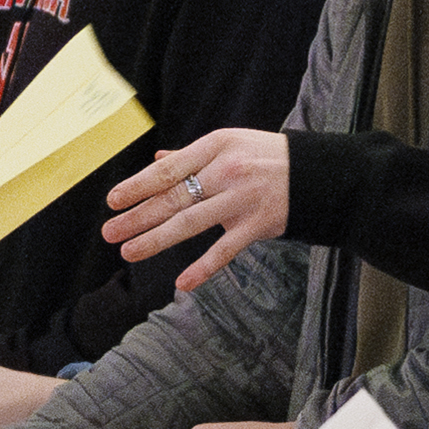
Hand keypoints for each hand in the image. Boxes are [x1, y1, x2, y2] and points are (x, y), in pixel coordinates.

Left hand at [103, 123, 296, 270]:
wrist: (319, 173)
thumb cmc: (267, 157)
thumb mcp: (230, 145)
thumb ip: (192, 156)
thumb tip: (158, 161)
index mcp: (215, 147)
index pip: (168, 170)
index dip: (138, 186)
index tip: (113, 200)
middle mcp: (225, 171)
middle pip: (173, 198)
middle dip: (137, 217)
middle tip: (109, 232)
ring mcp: (241, 200)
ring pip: (190, 224)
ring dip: (156, 239)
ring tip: (129, 252)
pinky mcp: (257, 225)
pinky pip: (224, 250)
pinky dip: (203, 268)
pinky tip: (182, 282)